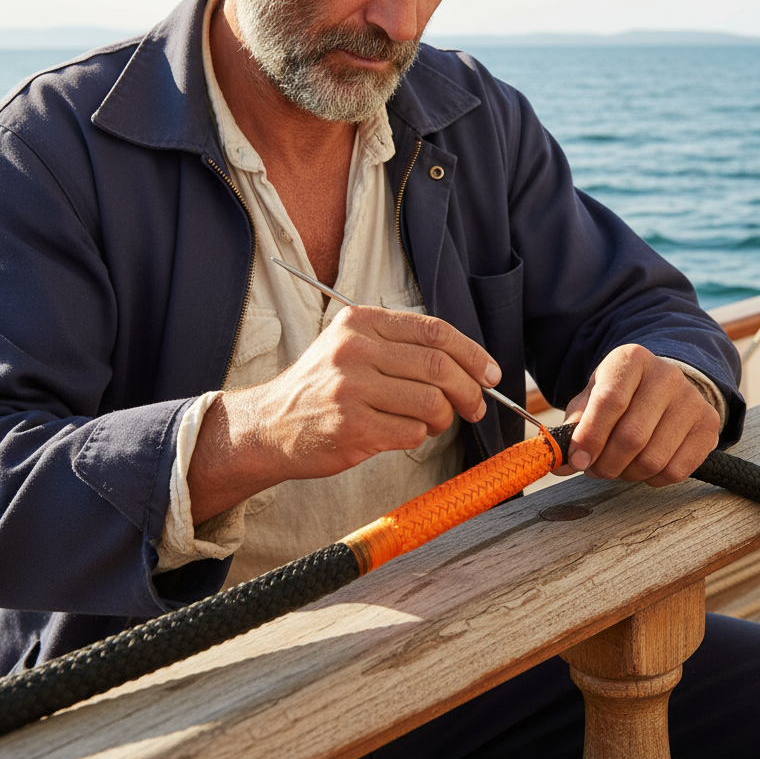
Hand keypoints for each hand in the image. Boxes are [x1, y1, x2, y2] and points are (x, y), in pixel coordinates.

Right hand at [188, 307, 500, 521]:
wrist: (269, 426)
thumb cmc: (322, 388)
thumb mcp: (352, 347)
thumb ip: (400, 345)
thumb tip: (469, 362)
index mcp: (361, 322)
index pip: (434, 331)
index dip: (472, 353)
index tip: (490, 373)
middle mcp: (355, 350)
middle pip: (439, 367)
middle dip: (469, 390)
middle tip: (476, 406)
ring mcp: (351, 389)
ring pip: (431, 401)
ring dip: (445, 417)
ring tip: (435, 422)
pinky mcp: (352, 427)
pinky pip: (412, 432)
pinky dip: (419, 436)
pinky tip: (404, 433)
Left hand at [560, 345, 719, 486]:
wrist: (663, 386)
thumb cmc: (621, 394)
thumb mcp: (592, 397)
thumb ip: (574, 427)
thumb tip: (560, 461)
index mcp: (632, 359)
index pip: (610, 401)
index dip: (591, 436)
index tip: (577, 460)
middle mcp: (666, 375)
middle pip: (632, 436)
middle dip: (606, 463)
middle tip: (594, 469)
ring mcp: (692, 400)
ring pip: (653, 459)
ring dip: (627, 473)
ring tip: (617, 466)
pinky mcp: (708, 425)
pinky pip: (676, 471)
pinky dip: (652, 479)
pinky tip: (643, 467)